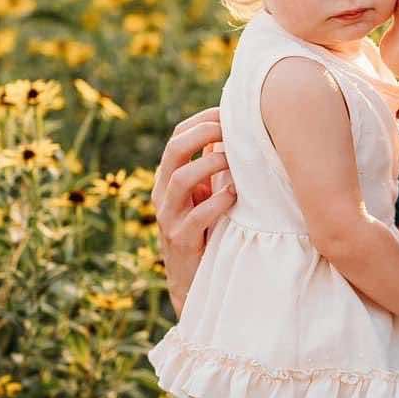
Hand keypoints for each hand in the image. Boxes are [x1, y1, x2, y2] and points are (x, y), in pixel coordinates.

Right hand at [150, 107, 234, 314]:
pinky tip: (234, 196)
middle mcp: (164, 195)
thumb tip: (233, 132)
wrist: (191, 285)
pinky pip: (196, 217)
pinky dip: (217, 202)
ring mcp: (169, 219)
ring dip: (210, 164)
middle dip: (203, 133)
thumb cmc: (205, 234)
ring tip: (234, 161)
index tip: (229, 112)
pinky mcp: (181, 243)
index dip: (201, 120)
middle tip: (231, 130)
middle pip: (174, 150)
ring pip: (179, 179)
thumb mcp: (206, 196)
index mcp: (169, 179)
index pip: (177, 136)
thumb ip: (214, 168)